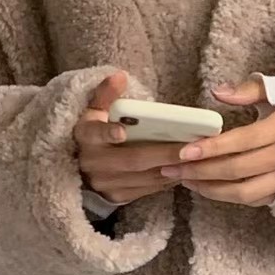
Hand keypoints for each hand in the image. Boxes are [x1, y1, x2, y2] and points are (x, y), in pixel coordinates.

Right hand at [73, 72, 183, 204]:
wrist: (80, 172)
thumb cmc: (94, 136)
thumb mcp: (93, 113)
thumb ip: (105, 95)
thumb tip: (120, 76)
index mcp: (86, 137)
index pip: (95, 134)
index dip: (108, 133)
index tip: (122, 131)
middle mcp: (93, 163)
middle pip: (132, 160)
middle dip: (163, 154)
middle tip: (190, 148)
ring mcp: (105, 183)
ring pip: (144, 177)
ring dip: (171, 168)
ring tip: (194, 158)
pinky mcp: (117, 198)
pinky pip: (147, 190)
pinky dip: (167, 180)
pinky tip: (183, 170)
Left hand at [159, 77, 274, 205]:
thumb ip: (248, 89)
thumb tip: (217, 92)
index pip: (240, 142)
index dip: (211, 148)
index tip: (185, 151)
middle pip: (235, 170)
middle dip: (200, 170)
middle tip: (172, 168)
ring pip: (242, 192)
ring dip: (210, 189)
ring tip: (186, 180)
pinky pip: (252, 200)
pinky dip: (227, 196)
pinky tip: (208, 187)